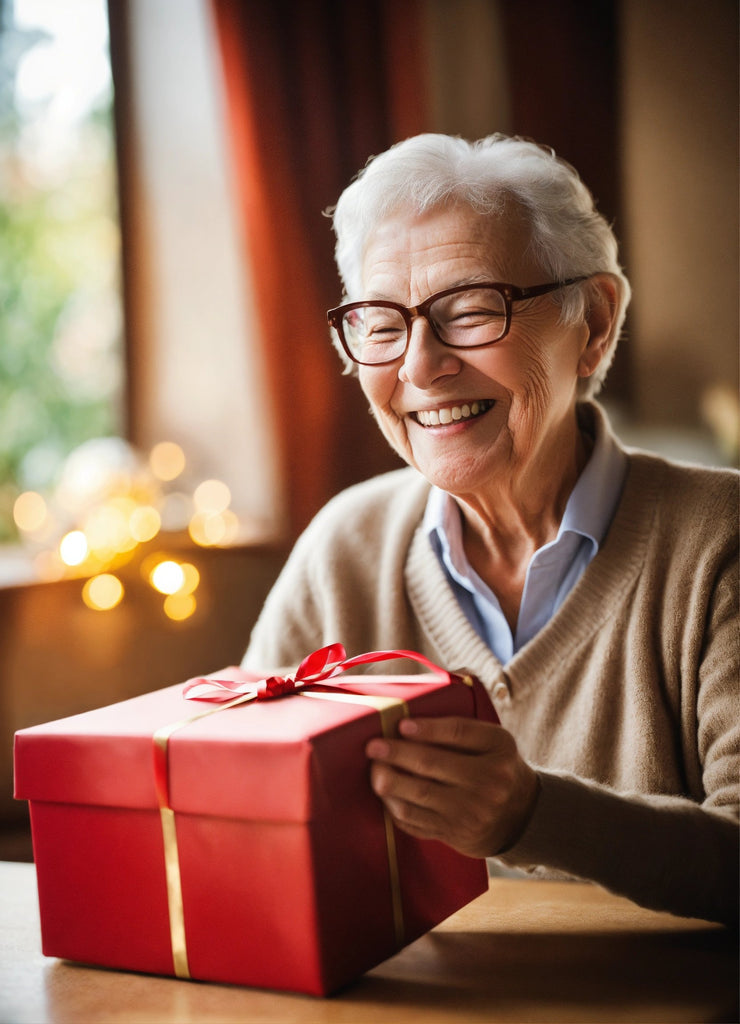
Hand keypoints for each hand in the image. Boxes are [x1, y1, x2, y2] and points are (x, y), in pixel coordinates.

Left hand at [365, 716, 538, 857]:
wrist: (520, 816)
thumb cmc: (496, 767)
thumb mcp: (494, 742)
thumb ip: (463, 729)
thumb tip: (411, 721)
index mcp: (497, 751)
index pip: (459, 733)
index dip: (428, 729)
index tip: (401, 725)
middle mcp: (487, 783)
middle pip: (433, 765)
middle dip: (397, 754)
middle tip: (373, 747)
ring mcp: (471, 812)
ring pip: (420, 796)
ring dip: (390, 782)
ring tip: (375, 771)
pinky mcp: (455, 833)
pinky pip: (417, 821)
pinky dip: (395, 806)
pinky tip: (386, 794)